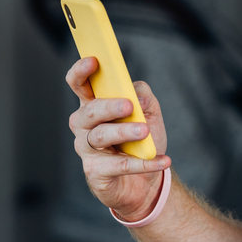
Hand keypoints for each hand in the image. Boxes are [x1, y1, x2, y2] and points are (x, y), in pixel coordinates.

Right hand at [66, 57, 172, 222]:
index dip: (81, 72)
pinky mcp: (96, 172)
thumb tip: (134, 92)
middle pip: (90, 111)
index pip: (79, 85)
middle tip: (129, 106)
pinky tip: (162, 159)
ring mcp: (87, 149)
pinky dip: (143, 163)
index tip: (94, 61)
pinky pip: (119, 165)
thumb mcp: (150, 113)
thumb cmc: (142, 141)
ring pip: (101, 136)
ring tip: (144, 132)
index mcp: (94, 105)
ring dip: (124, 132)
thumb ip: (143, 96)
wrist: (147, 180)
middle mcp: (84, 126)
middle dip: (109, 106)